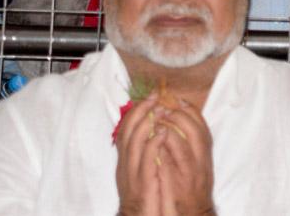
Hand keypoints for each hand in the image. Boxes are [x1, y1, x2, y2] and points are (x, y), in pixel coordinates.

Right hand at [115, 96, 164, 215]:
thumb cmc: (145, 194)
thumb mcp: (142, 170)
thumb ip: (145, 152)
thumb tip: (154, 130)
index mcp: (126, 159)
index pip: (125, 129)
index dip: (136, 111)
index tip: (150, 96)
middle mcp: (126, 163)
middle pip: (127, 131)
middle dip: (141, 110)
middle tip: (155, 96)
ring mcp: (132, 173)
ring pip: (133, 142)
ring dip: (147, 123)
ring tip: (160, 108)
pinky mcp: (143, 182)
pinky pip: (146, 160)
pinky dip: (154, 144)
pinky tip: (164, 133)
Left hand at [154, 99, 214, 215]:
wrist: (193, 211)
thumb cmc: (192, 186)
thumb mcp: (197, 163)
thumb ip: (189, 145)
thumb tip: (175, 125)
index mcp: (205, 153)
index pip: (203, 126)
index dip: (192, 111)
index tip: (179, 100)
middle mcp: (201, 159)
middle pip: (197, 131)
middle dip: (182, 115)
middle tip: (165, 107)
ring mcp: (191, 170)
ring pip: (185, 142)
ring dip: (171, 128)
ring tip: (158, 119)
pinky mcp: (179, 180)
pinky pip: (172, 159)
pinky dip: (164, 147)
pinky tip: (154, 138)